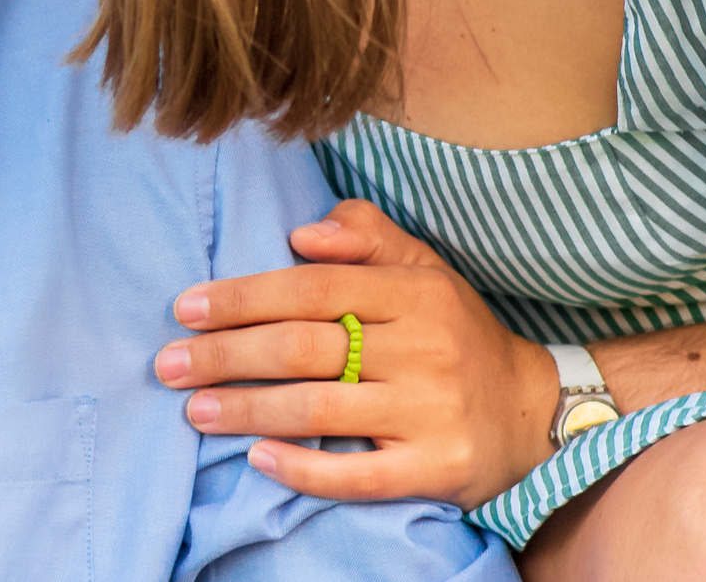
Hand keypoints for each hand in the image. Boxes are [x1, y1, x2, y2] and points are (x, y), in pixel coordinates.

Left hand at [153, 198, 560, 508]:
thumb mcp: (424, 269)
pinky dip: (305, 469)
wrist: (536, 415)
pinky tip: (258, 459)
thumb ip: (366, 235)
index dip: (243, 297)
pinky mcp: (437, 469)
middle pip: (304, 348)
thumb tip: (302, 232)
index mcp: (415, 293)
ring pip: (319, 408)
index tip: (186, 309)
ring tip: (194, 410)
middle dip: (226, 355)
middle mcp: (425, 349)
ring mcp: (431, 412)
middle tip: (169, 364)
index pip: (313, 288)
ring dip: (247, 409)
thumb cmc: (455, 334)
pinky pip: (360, 473)